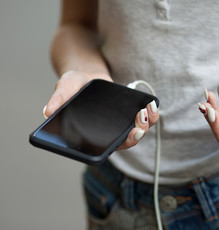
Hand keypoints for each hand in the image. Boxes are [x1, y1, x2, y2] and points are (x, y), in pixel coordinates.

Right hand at [43, 70, 158, 149]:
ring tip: (146, 110)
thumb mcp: (65, 87)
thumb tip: (47, 111)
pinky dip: (151, 113)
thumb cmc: (74, 84)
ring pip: (139, 130)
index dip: (120, 145)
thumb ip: (59, 99)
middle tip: (139, 122)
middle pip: (127, 141)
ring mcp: (121, 122)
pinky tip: (151, 103)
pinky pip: (145, 117)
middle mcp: (109, 131)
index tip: (129, 135)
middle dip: (136, 134)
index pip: (108, 147)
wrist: (86, 73)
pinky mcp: (130, 112)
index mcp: (93, 133)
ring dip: (146, 123)